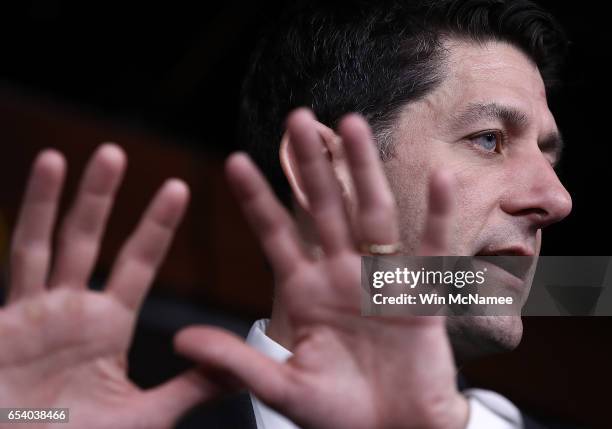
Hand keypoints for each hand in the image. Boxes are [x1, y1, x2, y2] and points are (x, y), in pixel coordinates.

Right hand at [0, 145, 217, 428]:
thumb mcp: (142, 417)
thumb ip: (187, 389)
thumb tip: (236, 370)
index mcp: (108, 325)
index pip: (138, 262)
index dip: (156, 226)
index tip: (178, 188)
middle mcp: (72, 310)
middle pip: (90, 239)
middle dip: (102, 197)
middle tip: (118, 150)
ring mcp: (33, 312)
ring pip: (46, 244)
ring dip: (53, 202)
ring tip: (65, 155)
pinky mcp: (3, 321)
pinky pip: (11, 266)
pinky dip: (18, 229)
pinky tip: (26, 191)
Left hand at [175, 109, 468, 428]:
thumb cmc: (340, 417)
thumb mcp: (282, 389)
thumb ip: (235, 361)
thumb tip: (178, 340)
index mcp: (305, 294)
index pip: (275, 235)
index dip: (256, 199)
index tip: (234, 160)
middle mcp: (341, 276)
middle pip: (324, 208)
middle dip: (311, 165)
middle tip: (297, 118)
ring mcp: (381, 280)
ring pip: (372, 213)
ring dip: (363, 170)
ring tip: (351, 124)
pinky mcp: (420, 295)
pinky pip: (432, 249)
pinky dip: (435, 215)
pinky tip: (437, 177)